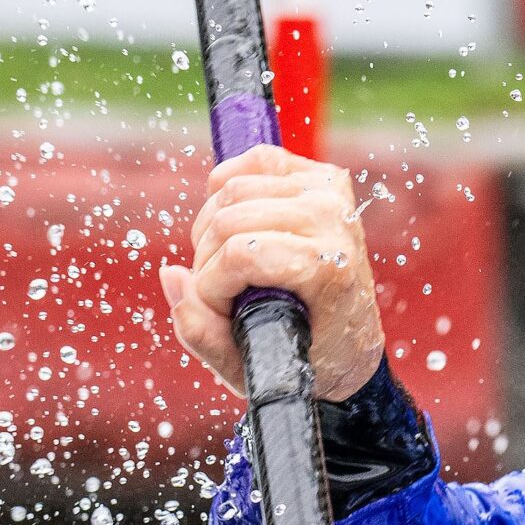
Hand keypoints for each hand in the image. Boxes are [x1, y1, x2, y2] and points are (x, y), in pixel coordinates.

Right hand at [160, 144, 384, 401]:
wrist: (352, 341)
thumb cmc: (305, 355)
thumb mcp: (252, 364)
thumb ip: (203, 333)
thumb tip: (172, 276)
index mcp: (329, 267)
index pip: (240, 253)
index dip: (211, 285)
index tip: (220, 310)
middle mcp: (334, 221)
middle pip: (228, 220)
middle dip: (206, 261)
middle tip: (221, 289)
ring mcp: (331, 194)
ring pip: (231, 190)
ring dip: (210, 229)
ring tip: (227, 261)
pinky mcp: (324, 177)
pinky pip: (255, 160)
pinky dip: (227, 185)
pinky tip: (230, 217)